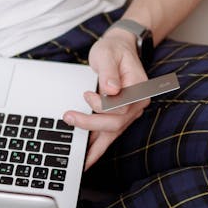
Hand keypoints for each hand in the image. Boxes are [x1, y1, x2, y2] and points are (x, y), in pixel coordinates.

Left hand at [63, 29, 149, 167]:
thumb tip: (111, 90)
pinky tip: (86, 160)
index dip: (102, 104)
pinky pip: (110, 135)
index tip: (86, 94)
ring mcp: (130, 111)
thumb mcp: (107, 53)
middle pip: (116, 122)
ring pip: (112, 133)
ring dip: (93, 141)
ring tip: (77, 155)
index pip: (121, 105)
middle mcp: (138, 102)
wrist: (120, 48)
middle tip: (69, 117)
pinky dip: (98, 148)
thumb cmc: (113, 50)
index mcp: (139, 87)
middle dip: (90, 123)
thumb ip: (109, 71)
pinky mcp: (121, 116)